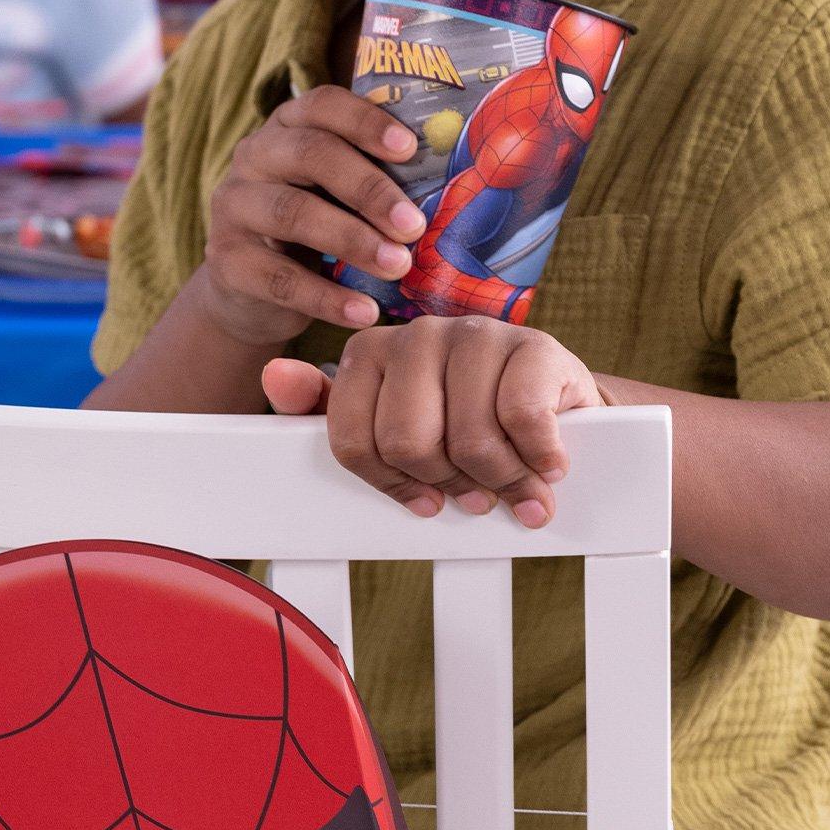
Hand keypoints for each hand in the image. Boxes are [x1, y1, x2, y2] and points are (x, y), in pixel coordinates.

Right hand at [200, 86, 425, 347]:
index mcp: (288, 127)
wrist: (250, 293)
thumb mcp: (339, 196)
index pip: (322, 104)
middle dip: (369, 189)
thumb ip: (377, 180)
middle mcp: (254, 156)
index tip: (409, 149)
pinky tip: (364, 312)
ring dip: (352, 240)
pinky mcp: (225, 260)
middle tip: (414, 226)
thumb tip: (456, 186)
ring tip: (398, 267)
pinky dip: (326, 297)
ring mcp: (233, 206)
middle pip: (310, 154)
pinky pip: (278, 277)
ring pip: (292, 212)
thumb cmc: (316, 230)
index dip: (366, 121)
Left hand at [262, 316, 604, 525]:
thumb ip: (324, 407)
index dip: (393, 486)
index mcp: (370, 352)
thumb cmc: (462, 416)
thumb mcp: (386, 419)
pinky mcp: (535, 345)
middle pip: (408, 445)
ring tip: (513, 479)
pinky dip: (539, 459)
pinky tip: (546, 462)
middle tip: (474, 489)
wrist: (554, 401)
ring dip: (500, 480)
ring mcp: (477, 334)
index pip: (354, 445)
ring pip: (468, 441)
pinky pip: (522, 421)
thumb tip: (275, 375)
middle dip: (447, 483)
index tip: (423, 496)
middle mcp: (418, 334)